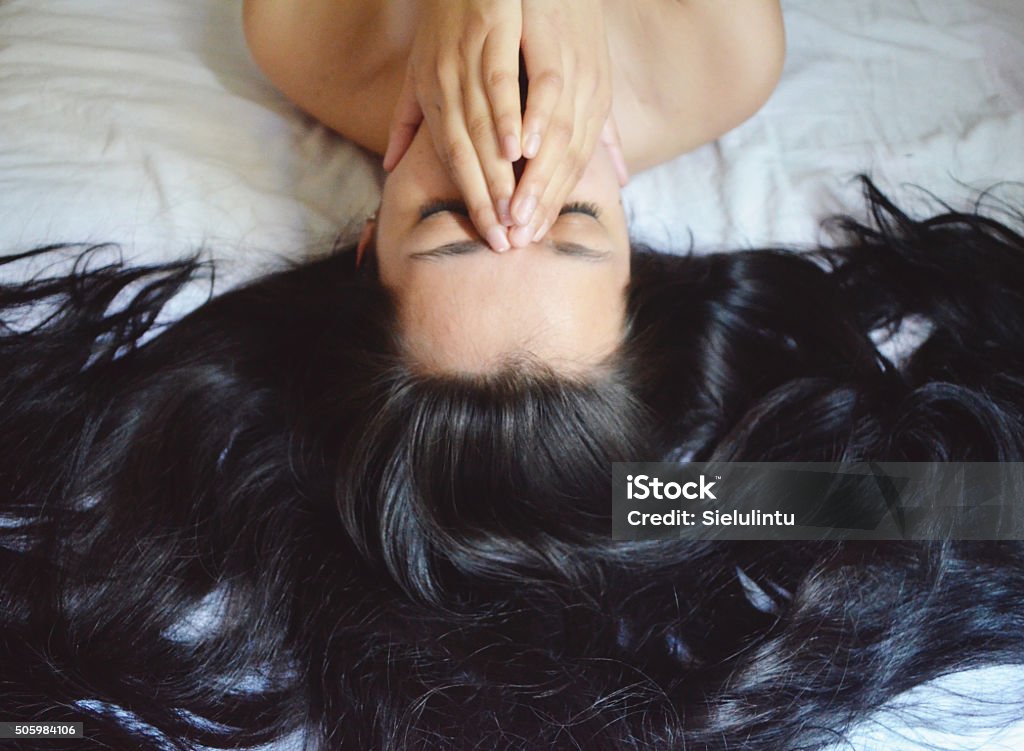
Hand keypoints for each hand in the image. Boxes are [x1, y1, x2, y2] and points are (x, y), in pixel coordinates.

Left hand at [382, 0, 522, 251]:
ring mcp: (465, 61)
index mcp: (431, 97)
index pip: (450, 160)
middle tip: (504, 242)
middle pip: (464, 154)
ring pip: (480, 128)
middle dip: (484, 201)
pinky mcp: (489, 34)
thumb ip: (406, 122)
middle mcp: (443, 84)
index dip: (469, 200)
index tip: (489, 236)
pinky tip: (520, 150)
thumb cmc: (441, 19)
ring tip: (514, 212)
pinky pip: (497, 85)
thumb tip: (390, 168)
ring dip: (497, 173)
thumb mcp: (415, 70)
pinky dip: (508, 119)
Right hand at [509, 0, 625, 246]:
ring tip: (517, 212)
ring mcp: (578, 69)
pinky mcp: (557, 41)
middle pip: (569, 160)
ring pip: (560, 135)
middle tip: (517, 240)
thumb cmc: (573, 23)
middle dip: (542, 202)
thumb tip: (624, 176)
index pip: (576, 166)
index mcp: (596, 104)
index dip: (552, 203)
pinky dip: (536, 121)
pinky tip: (520, 150)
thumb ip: (602, 129)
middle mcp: (592, 92)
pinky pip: (549, 88)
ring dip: (537, 177)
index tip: (528, 237)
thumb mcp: (593, 78)